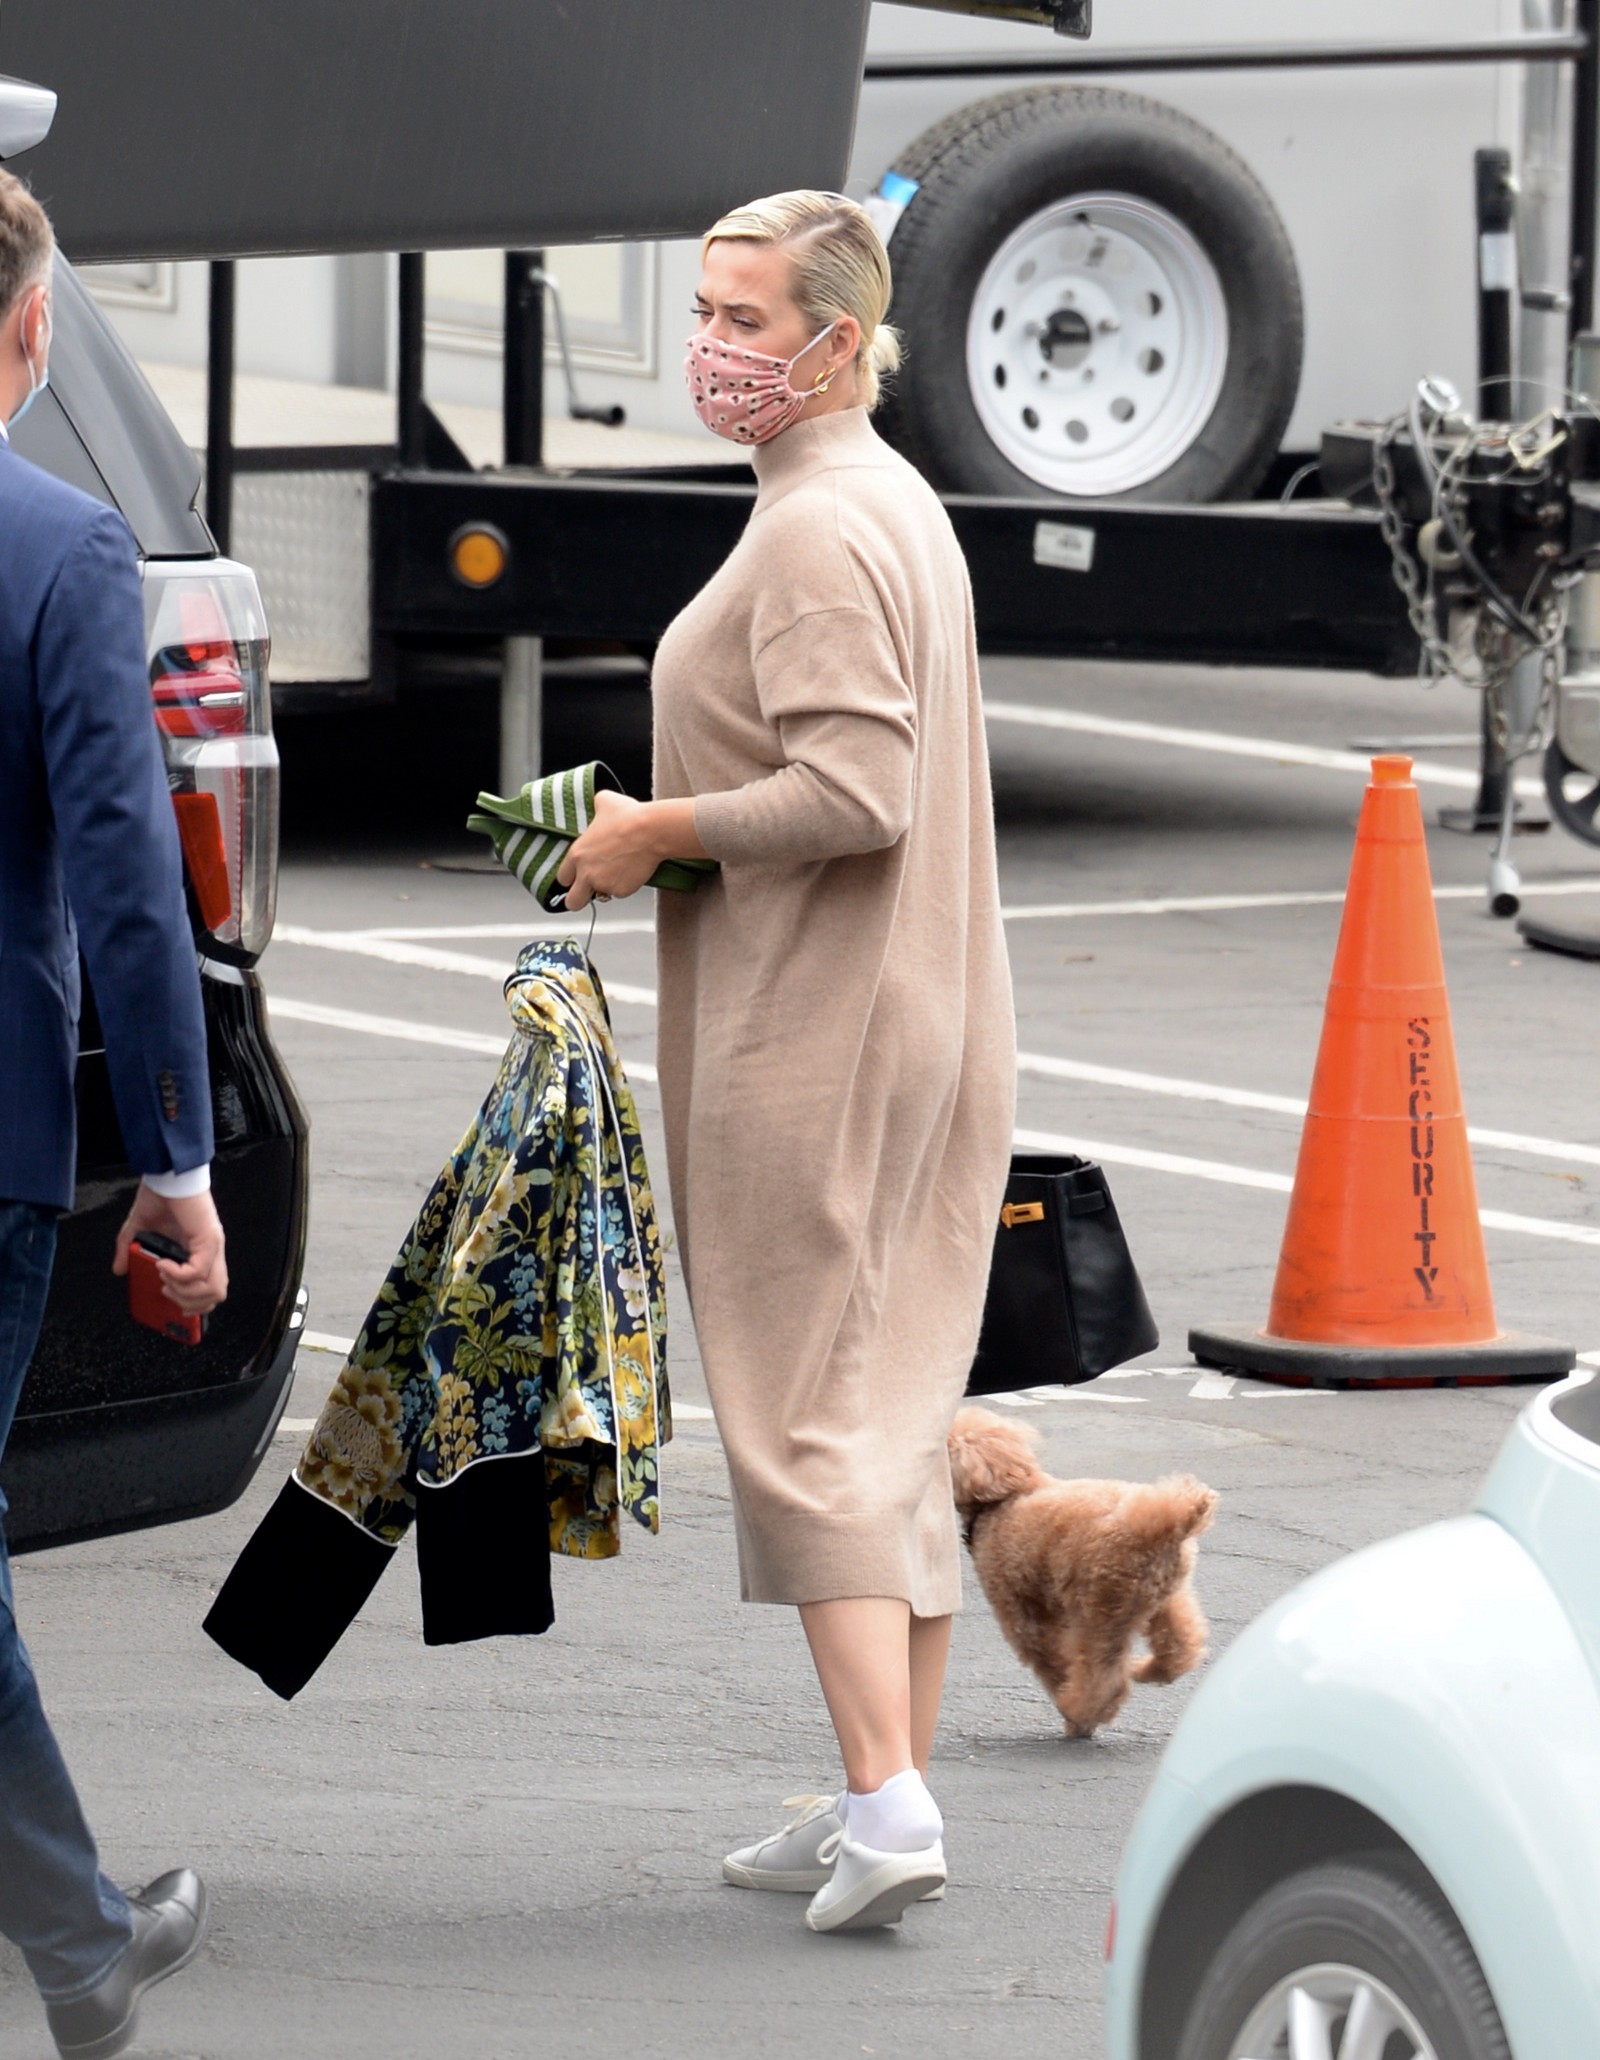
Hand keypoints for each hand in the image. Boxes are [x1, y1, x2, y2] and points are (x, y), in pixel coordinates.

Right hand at [113, 1183, 228, 1314]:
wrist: (167, 1174)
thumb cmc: (160, 1197)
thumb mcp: (138, 1230)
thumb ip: (128, 1251)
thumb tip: (118, 1270)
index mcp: (200, 1253)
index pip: (211, 1290)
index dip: (196, 1306)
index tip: (176, 1309)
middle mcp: (211, 1252)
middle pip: (216, 1296)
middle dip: (188, 1303)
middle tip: (165, 1290)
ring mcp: (212, 1247)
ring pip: (213, 1289)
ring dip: (183, 1292)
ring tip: (163, 1278)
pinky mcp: (209, 1239)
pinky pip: (198, 1271)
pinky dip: (178, 1275)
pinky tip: (163, 1264)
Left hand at [557, 790, 667, 910]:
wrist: (652, 830)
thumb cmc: (630, 817)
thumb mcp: (604, 801)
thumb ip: (595, 806)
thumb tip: (598, 803)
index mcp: (577, 854)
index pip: (562, 878)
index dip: (570, 878)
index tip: (576, 876)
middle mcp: (586, 873)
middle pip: (572, 901)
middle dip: (579, 898)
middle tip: (588, 891)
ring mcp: (604, 884)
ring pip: (601, 896)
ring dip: (607, 887)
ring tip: (619, 870)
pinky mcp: (622, 890)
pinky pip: (620, 893)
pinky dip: (625, 885)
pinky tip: (631, 870)